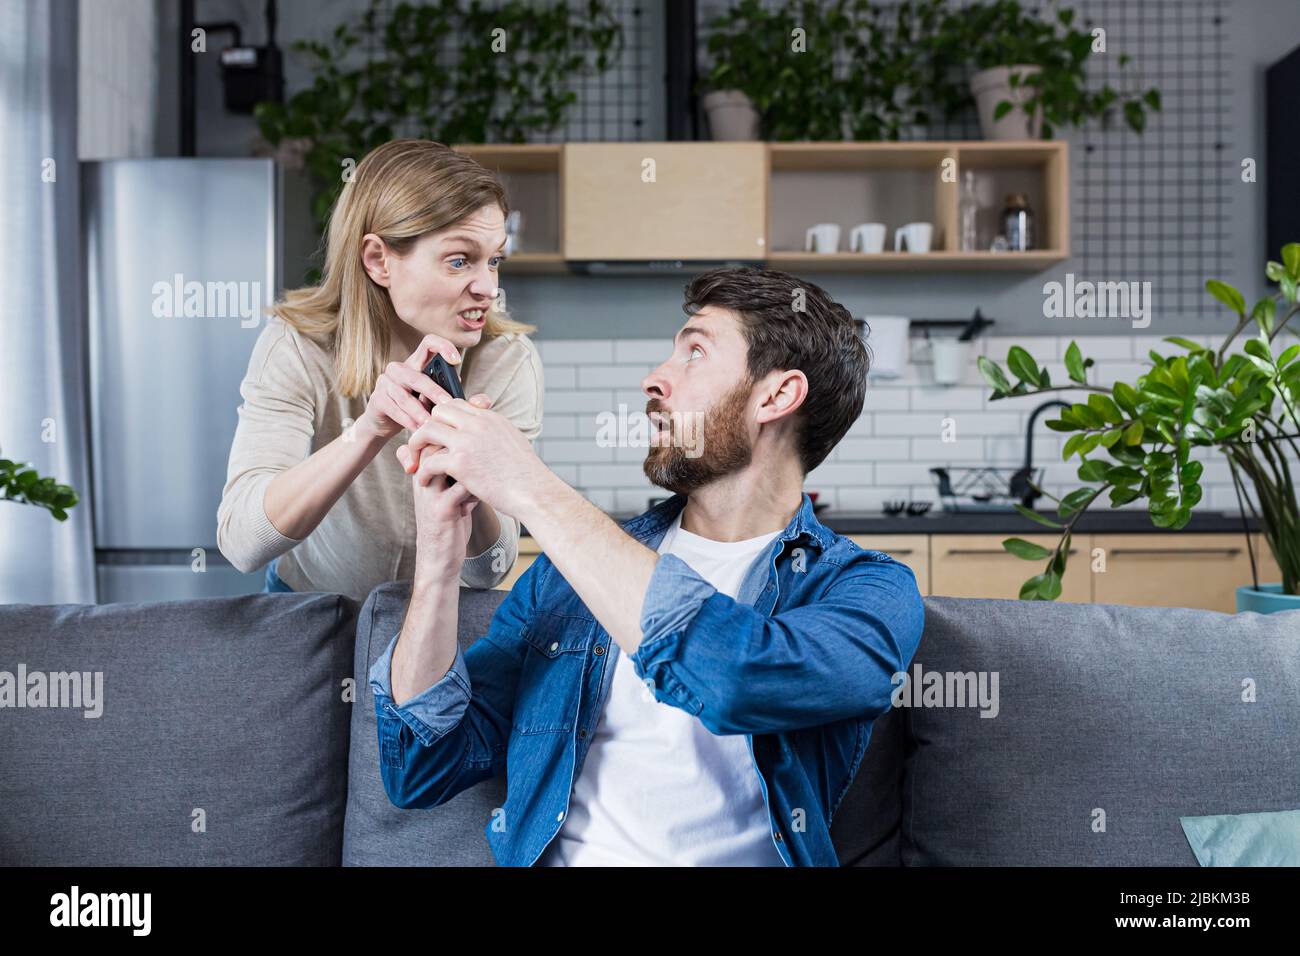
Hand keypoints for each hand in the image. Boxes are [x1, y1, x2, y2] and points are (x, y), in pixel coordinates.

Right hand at [359, 333, 464, 441]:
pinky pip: (394, 409)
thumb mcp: (429, 397)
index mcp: (415, 363)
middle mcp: (398, 368)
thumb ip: (442, 388)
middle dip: (434, 391)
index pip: (428, 343)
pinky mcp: (376, 398)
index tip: (456, 360)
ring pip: (404, 397)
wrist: (385, 424)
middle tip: (447, 404)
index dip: (443, 346)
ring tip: (431, 423)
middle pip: (416, 376)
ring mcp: (385, 382)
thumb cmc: (413, 408)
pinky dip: (407, 420)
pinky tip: (417, 429)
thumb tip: (457, 382)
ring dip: (420, 412)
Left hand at [403, 399, 544, 517]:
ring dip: (417, 445)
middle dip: (426, 427)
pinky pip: (429, 461)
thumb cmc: (526, 474)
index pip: (457, 405)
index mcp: (490, 418)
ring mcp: (468, 442)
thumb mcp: (513, 442)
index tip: (437, 434)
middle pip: (438, 412)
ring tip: (415, 461)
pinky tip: (423, 480)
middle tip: (422, 446)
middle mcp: (478, 424)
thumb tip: (488, 434)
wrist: (534, 492)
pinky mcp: (461, 463)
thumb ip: (495, 433)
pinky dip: (422, 472)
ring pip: (427, 431)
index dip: (443, 418)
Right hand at [409, 443, 480, 579]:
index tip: (482, 436)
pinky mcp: (442, 511)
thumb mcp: (449, 489)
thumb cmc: (448, 518)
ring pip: (448, 462)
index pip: (435, 437)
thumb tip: (478, 444)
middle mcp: (423, 478)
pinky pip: (461, 488)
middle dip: (466, 445)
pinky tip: (486, 493)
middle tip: (488, 449)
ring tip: (488, 471)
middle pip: (438, 444)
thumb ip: (457, 468)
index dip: (458, 433)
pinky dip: (478, 486)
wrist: (439, 554)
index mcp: (424, 470)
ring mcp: (430, 494)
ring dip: (473, 464)